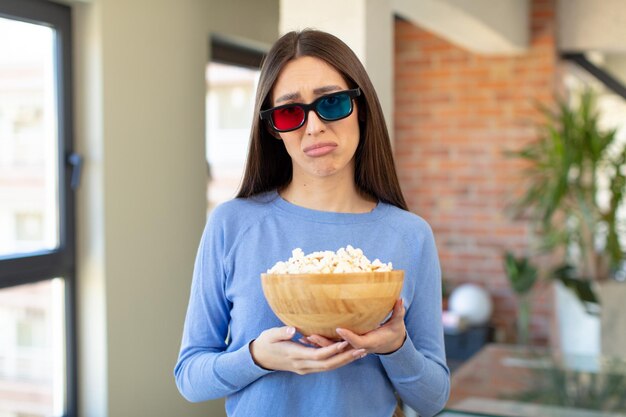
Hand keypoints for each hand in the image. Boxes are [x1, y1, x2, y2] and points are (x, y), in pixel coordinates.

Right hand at [249, 326, 366, 374]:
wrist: (259, 358)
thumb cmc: (265, 343)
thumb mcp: (270, 335)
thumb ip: (281, 332)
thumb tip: (292, 330)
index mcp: (295, 355)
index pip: (318, 355)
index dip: (333, 349)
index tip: (346, 341)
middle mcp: (302, 365)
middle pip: (328, 364)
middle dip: (346, 358)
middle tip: (362, 350)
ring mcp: (304, 368)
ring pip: (328, 367)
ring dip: (344, 361)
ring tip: (360, 353)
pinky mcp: (305, 367)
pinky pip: (324, 366)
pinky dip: (337, 361)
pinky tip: (346, 355)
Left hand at [308, 299, 405, 354]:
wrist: (391, 344)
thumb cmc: (394, 332)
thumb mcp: (398, 323)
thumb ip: (398, 312)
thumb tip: (400, 299)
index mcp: (370, 341)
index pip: (357, 341)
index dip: (348, 336)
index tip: (338, 328)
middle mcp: (358, 347)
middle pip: (340, 348)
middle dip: (326, 343)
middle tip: (312, 336)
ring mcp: (351, 347)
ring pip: (333, 348)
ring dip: (319, 344)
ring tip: (305, 337)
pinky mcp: (347, 345)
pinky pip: (332, 346)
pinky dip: (320, 343)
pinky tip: (307, 338)